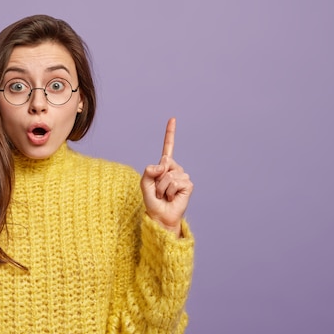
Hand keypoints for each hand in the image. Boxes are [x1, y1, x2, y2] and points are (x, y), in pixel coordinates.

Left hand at [140, 118, 192, 236]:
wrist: (160, 215)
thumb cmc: (152, 200)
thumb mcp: (144, 182)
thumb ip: (149, 170)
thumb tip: (163, 164)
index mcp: (164, 166)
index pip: (168, 147)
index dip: (170, 133)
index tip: (172, 118)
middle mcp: (175, 169)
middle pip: (164, 163)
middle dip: (157, 178)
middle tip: (159, 190)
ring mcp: (182, 176)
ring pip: (168, 175)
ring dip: (162, 188)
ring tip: (165, 195)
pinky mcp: (188, 185)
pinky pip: (175, 182)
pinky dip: (169, 192)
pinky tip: (172, 197)